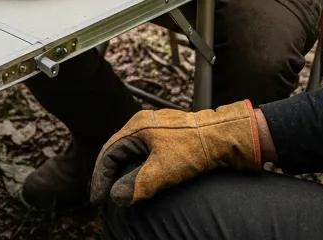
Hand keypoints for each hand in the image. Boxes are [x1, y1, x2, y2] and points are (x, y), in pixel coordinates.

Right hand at [89, 101, 261, 206]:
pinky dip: (138, 166)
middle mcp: (143, 124)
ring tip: (120, 189)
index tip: (98, 198)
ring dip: (124, 171)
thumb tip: (117, 197)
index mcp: (137, 127)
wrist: (224, 136)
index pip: (108, 153)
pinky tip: (142, 179)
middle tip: (105, 195)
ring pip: (132, 151)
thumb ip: (138, 184)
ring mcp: (156, 129)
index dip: (101, 177)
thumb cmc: (195, 147)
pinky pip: (145, 151)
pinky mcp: (169, 136)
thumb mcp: (164, 170)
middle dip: (109, 174)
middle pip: (118, 151)